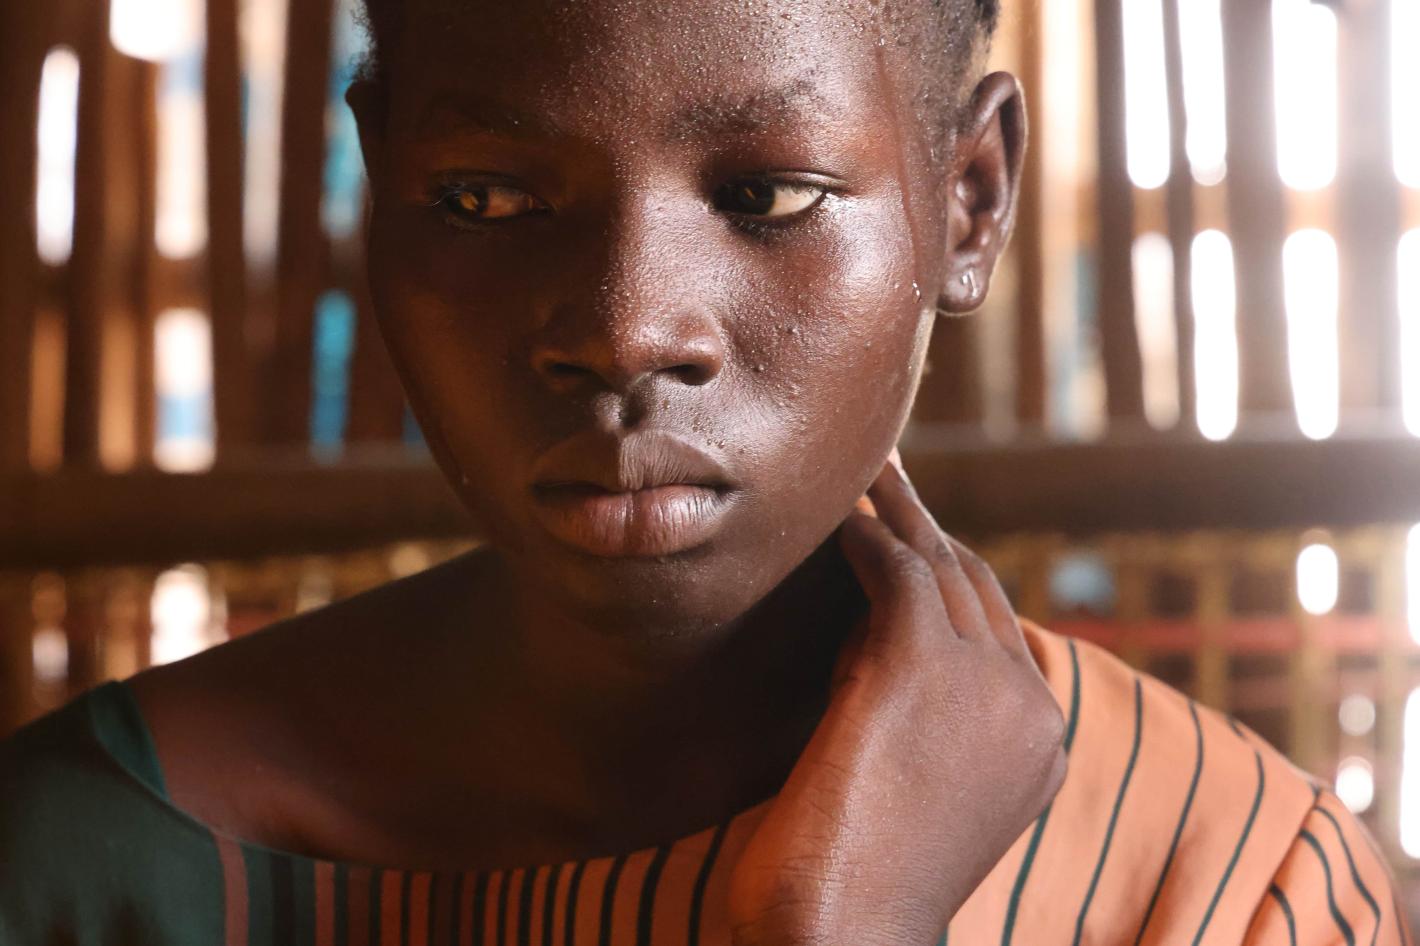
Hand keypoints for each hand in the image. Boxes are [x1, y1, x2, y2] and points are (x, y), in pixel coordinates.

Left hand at [727, 451, 1067, 945]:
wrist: (836, 942)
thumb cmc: (846, 884)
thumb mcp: (910, 785)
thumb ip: (915, 712)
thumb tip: (864, 627)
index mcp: (1037, 746)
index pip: (996, 633)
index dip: (951, 574)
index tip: (911, 534)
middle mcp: (1030, 707)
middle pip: (976, 588)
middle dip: (929, 527)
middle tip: (886, 474)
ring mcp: (984, 684)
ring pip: (941, 565)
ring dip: (897, 511)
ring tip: (859, 470)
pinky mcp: (922, 667)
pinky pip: (896, 571)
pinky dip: (865, 537)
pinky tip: (837, 517)